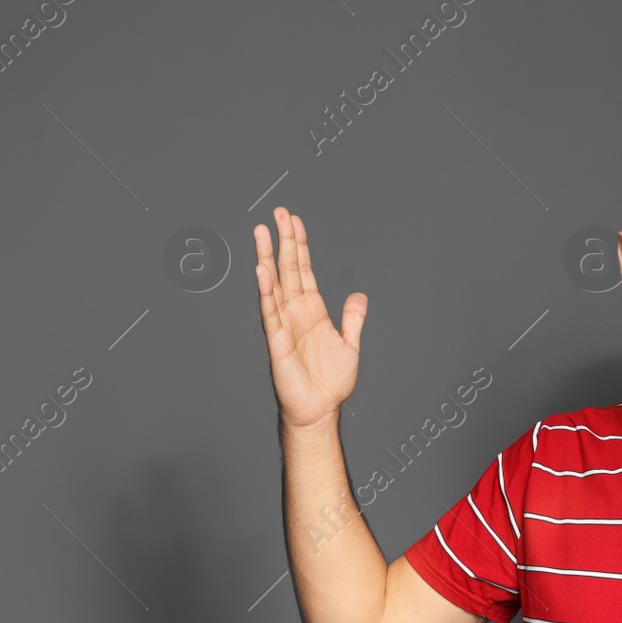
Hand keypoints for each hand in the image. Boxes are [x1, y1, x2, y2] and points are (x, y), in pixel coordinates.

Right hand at [254, 206, 367, 431]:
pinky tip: (262, 270)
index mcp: (312, 310)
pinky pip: (270, 311)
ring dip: (268, 257)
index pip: (303, 270)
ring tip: (262, 232)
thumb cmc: (330, 383)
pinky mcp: (277, 340)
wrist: (319, 409)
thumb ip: (353, 318)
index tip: (294, 221)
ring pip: (274, 283)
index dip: (300, 245)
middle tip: (278, 213)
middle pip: (287, 268)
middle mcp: (295, 312)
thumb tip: (359, 296)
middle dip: (283, 240)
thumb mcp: (350, 345)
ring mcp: (284, 323)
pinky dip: (266, 290)